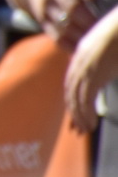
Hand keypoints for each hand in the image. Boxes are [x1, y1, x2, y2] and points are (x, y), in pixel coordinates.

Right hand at [39, 0, 98, 47]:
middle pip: (70, 7)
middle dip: (89, 20)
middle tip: (106, 29)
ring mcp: (46, 6)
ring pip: (64, 25)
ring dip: (82, 36)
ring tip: (100, 44)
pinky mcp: (43, 21)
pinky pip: (56, 37)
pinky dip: (71, 46)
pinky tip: (87, 52)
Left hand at [65, 6, 117, 132]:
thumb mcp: (105, 47)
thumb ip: (101, 60)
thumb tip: (104, 71)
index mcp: (81, 54)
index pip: (71, 81)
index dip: (73, 99)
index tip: (76, 113)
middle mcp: (78, 61)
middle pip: (70, 90)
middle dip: (74, 110)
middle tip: (78, 128)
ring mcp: (84, 66)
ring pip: (75, 96)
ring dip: (79, 115)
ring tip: (84, 128)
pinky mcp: (92, 72)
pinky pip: (84, 97)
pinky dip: (85, 112)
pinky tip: (90, 124)